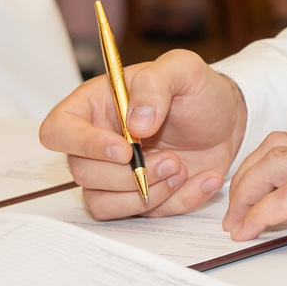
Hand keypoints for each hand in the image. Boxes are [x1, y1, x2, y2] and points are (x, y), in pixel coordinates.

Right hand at [38, 49, 248, 220]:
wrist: (228, 120)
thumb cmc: (198, 91)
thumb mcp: (183, 69)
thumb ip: (155, 85)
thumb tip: (135, 123)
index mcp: (95, 106)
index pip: (58, 130)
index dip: (82, 144)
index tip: (124, 149)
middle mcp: (97, 143)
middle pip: (82, 173)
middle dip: (128, 174)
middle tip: (172, 159)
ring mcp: (115, 175)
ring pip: (103, 203)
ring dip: (148, 193)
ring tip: (183, 167)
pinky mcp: (137, 197)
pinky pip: (141, 215)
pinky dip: (176, 203)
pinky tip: (203, 179)